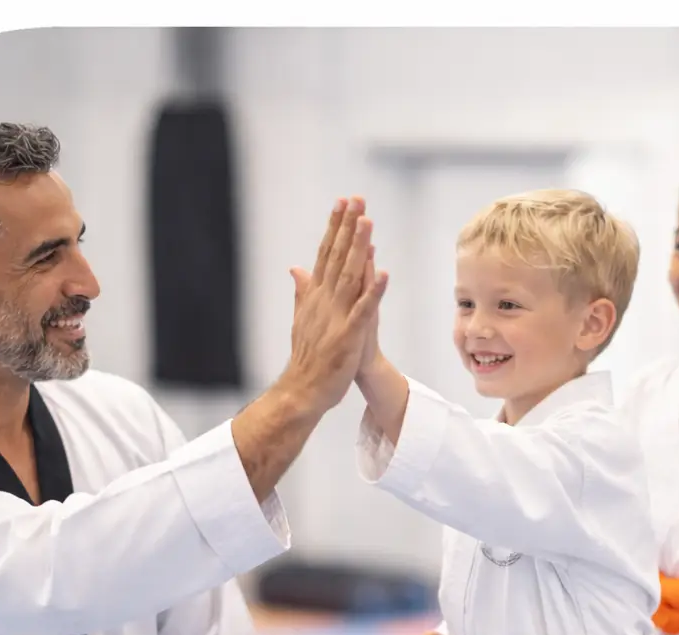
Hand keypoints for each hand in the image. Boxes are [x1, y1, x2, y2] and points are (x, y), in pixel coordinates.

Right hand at [283, 198, 388, 415]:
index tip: (342, 203)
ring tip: (367, 223)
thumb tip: (296, 268)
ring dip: (358, 248)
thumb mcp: (303, 318)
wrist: (302, 391)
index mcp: (315, 296)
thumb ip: (302, 291)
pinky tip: (382, 272)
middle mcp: (323, 301)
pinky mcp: (348, 335)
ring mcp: (336, 317)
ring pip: (350, 276)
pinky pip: (364, 310)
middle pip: (337, 257)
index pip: (325, 254)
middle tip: (356, 199)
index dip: (335, 228)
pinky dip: (373, 291)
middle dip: (346, 227)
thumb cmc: (307, 357)